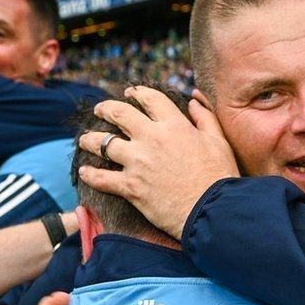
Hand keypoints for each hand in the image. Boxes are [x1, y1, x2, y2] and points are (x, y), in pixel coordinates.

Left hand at [76, 85, 238, 239]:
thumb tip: (194, 101)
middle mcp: (151, 139)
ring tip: (84, 140)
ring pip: (103, 144)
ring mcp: (138, 163)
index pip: (149, 99)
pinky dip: (91, 174)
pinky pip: (101, 178)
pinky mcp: (130, 187)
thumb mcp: (219, 142)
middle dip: (105, 109)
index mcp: (174, 125)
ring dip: (90, 140)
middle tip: (99, 110)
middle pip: (119, 114)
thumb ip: (205, 118)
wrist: (211, 212)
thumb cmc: (219, 178)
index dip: (137, 92)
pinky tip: (84, 172)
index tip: (130, 93)